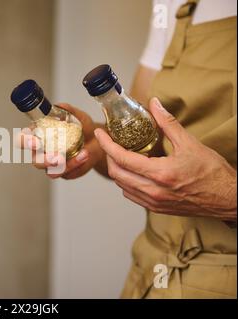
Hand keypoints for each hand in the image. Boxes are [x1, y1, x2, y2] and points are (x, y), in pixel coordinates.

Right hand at [18, 103, 104, 178]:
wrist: (97, 141)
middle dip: (45, 160)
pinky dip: (76, 165)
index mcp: (38, 136)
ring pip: (50, 171)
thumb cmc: (81, 128)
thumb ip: (68, 111)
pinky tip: (84, 156)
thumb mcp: (77, 116)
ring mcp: (52, 164)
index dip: (24, 141)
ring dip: (62, 166)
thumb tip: (60, 106)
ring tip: (77, 155)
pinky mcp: (63, 172)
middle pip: (35, 160)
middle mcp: (41, 152)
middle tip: (57, 156)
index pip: (22, 140)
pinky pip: (66, 173)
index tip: (34, 141)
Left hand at [95, 97, 236, 220]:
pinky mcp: (156, 208)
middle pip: (116, 173)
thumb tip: (154, 104)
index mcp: (159, 174)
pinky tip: (132, 171)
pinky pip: (131, 195)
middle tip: (110, 143)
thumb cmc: (213, 173)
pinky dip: (126, 182)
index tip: (100, 133)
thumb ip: (168, 123)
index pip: (122, 158)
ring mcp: (153, 202)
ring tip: (120, 155)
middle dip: (108, 156)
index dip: (106, 144)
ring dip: (117, 169)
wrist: (227, 198)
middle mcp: (153, 191)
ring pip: (122, 186)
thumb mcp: (190, 143)